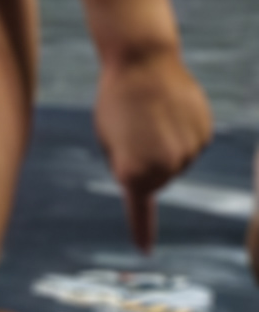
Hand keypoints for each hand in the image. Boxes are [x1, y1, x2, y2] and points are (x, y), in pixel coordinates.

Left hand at [95, 46, 216, 248]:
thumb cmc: (115, 99)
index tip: (144, 250)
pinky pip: (191, 145)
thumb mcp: (107, 136)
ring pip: (176, 162)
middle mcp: (164, 169)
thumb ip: (126, 163)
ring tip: (150, 115)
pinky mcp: (205, 137)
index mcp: (133, 171)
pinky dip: (182, 133)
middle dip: (144, 160)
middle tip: (131, 128)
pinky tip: (171, 111)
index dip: (142, 230)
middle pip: (156, 179)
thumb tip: (147, 176)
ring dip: (163, 145)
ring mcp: (189, 154)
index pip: (138, 209)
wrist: (142, 61)